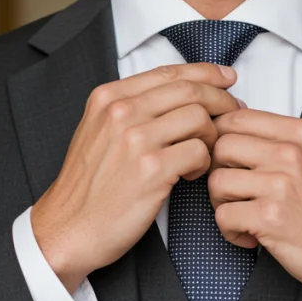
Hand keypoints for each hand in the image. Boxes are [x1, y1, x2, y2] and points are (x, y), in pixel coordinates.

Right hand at [31, 63, 242, 291]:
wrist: (68, 228)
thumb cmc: (87, 188)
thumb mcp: (98, 133)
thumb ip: (130, 110)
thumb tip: (177, 97)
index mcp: (108, 98)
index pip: (169, 72)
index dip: (205, 72)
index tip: (226, 79)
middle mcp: (121, 112)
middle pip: (190, 90)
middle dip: (221, 100)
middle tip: (234, 114)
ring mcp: (135, 139)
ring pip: (199, 117)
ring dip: (211, 136)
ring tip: (202, 155)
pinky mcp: (151, 169)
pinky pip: (198, 152)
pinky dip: (203, 163)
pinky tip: (189, 175)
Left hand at [209, 109, 301, 300]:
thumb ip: (280, 142)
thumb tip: (235, 128)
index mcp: (301, 134)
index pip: (237, 118)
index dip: (220, 140)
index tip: (227, 162)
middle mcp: (291, 154)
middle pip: (221, 146)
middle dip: (218, 172)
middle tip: (234, 193)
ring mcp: (281, 184)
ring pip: (217, 181)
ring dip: (222, 204)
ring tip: (243, 216)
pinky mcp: (270, 217)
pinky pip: (223, 216)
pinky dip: (230, 232)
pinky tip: (250, 236)